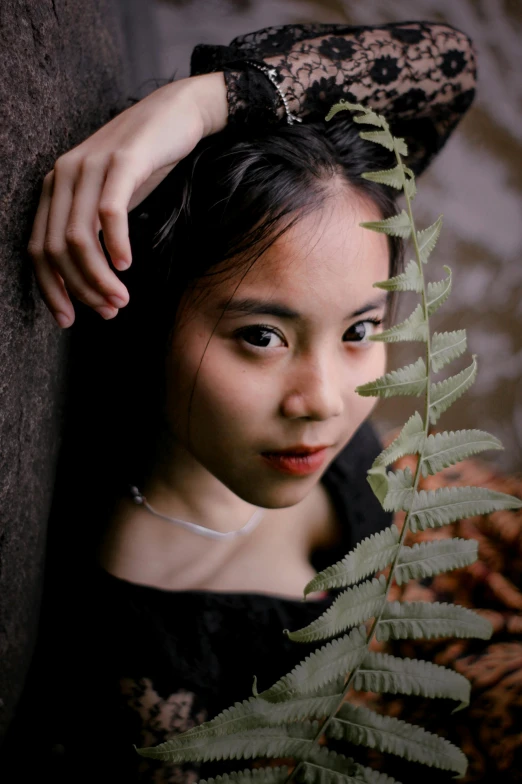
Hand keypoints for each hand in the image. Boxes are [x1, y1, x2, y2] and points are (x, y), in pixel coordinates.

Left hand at [28, 72, 226, 327]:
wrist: (177, 114)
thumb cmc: (144, 162)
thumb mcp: (109, 198)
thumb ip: (92, 231)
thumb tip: (90, 280)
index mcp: (56, 187)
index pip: (39, 248)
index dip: (50, 290)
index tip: (69, 320)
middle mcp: (65, 174)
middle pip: (58, 249)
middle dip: (81, 289)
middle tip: (108, 311)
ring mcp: (92, 165)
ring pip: (80, 237)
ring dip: (99, 277)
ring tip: (121, 299)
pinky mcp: (123, 161)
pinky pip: (109, 213)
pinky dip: (116, 246)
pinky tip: (127, 265)